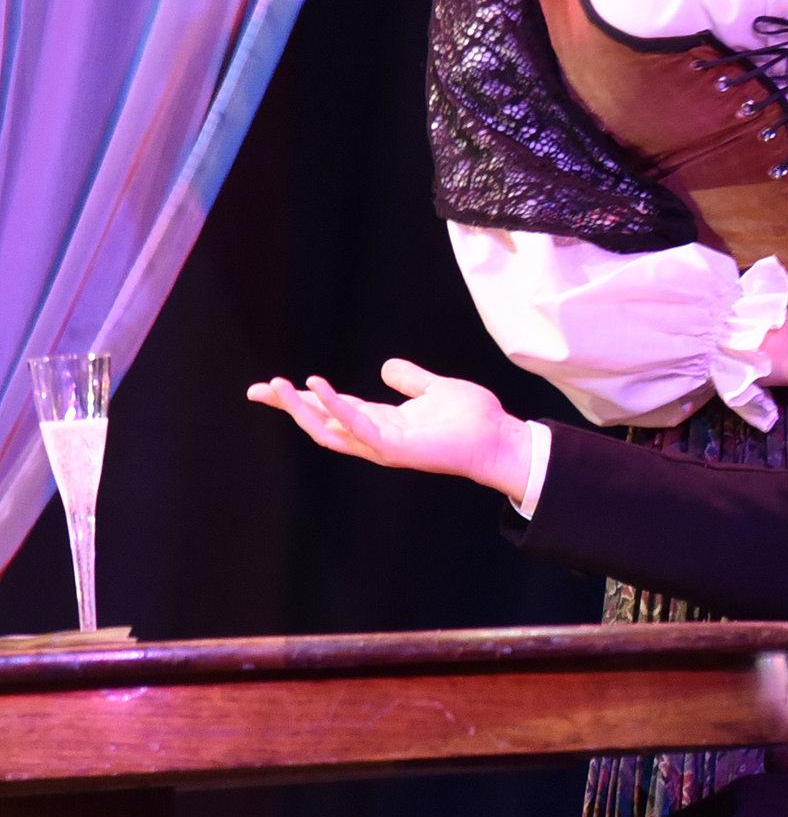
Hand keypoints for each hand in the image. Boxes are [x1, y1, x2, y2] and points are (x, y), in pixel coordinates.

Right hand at [246, 359, 532, 497]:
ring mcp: (384, 445)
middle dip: (288, 407)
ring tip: (277, 387)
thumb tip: (387, 367)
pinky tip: (319, 389)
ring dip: (301, 410)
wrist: (501, 439)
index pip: (332, 410)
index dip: (303, 398)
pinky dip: (337, 408)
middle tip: (257, 389)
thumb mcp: (436, 390)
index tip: (272, 385)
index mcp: (382, 421)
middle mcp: (377, 436)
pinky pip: (358, 427)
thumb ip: (411, 380)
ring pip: (329, 430)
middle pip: (320, 423)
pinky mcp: (396, 448)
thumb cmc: (475, 420)